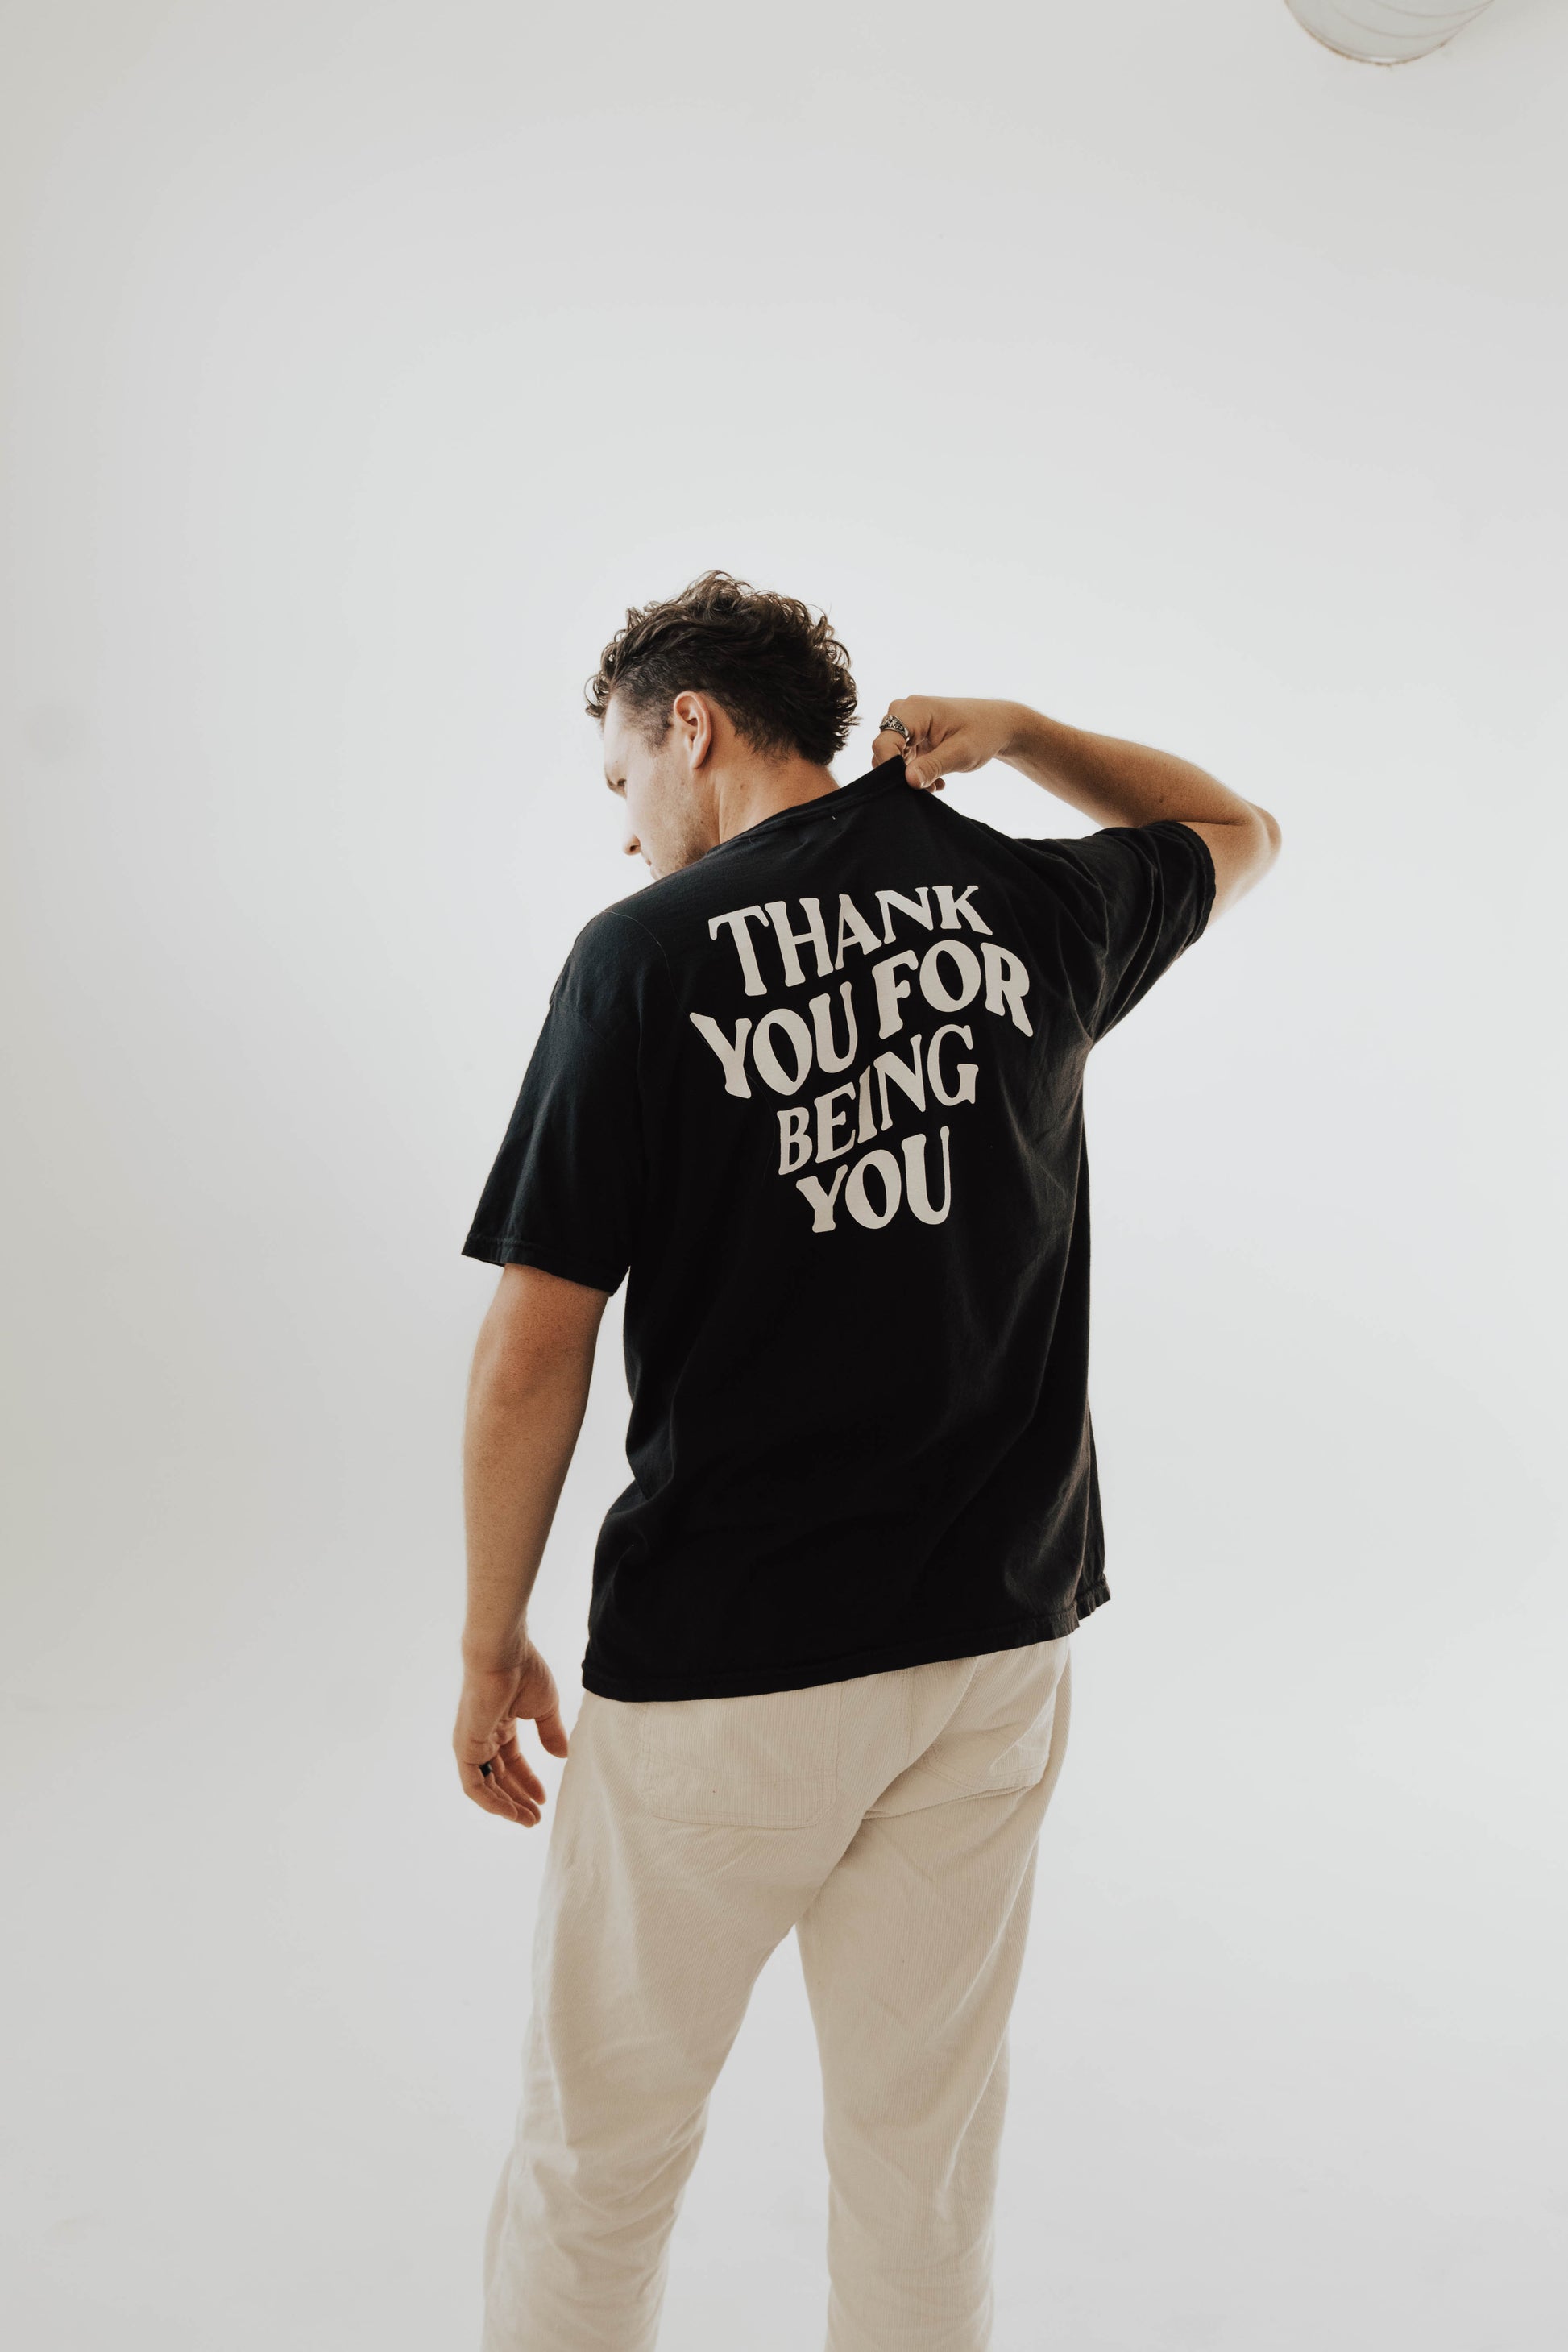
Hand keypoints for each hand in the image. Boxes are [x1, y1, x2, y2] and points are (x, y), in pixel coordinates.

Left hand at [453, 1637, 568, 1825]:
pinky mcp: (465, 1748)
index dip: (529, 1781)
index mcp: (501, 1724)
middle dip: (519, 1799)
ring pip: (487, 1786)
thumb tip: (562, 1756)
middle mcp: (484, 1736)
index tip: (544, 1798)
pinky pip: (474, 1785)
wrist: (503, 1656)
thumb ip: (551, 1733)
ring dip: (507, 1806)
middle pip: (500, 1777)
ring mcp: (472, 1743)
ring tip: (528, 1820)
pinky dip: (491, 1802)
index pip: (513, 1761)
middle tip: (536, 1818)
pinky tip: (511, 1812)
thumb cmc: (524, 1672)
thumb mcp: (545, 1708)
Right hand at [871, 697, 1022, 793]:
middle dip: (901, 773)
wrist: (999, 725)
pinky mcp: (911, 734)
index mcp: (915, 709)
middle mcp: (904, 712)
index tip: (907, 786)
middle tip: (928, 786)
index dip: (889, 767)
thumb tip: (908, 780)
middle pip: (885, 748)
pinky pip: (901, 757)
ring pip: (892, 756)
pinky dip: (915, 772)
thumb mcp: (961, 753)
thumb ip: (933, 766)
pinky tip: (936, 780)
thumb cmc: (984, 733)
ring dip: (910, 774)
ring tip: (936, 784)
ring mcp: (907, 722)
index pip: (885, 740)